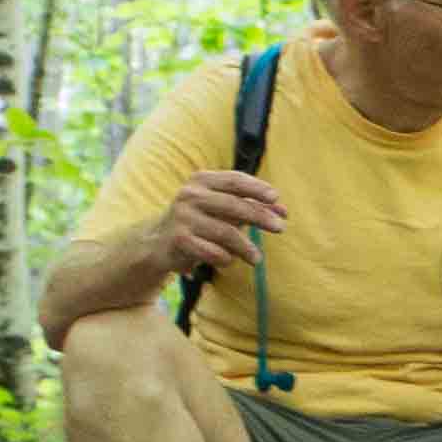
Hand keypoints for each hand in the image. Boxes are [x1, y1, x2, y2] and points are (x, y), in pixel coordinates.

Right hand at [155, 168, 288, 283]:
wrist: (159, 242)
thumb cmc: (199, 221)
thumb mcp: (222, 210)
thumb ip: (250, 206)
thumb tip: (283, 211)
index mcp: (202, 180)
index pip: (234, 180)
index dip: (257, 188)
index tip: (276, 198)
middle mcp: (190, 195)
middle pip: (233, 205)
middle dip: (260, 217)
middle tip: (281, 228)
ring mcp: (183, 216)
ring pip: (225, 232)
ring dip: (245, 247)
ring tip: (257, 259)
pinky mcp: (179, 239)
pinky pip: (211, 251)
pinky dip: (224, 258)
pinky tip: (229, 261)